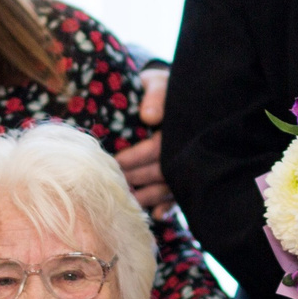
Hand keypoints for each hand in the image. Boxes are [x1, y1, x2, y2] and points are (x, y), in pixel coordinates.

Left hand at [116, 67, 172, 210]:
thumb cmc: (160, 88)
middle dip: (135, 180)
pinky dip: (169, 209)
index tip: (115, 163)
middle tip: (112, 186)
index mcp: (178, 129)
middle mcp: (184, 151)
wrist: (172, 91)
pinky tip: (156, 216)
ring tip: (127, 202)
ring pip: (166, 188)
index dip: (136, 158)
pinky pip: (179, 198)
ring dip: (147, 197)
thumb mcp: (158, 83)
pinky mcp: (183, 177)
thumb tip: (149, 116)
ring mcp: (185, 166)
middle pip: (159, 173)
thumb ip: (155, 95)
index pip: (156, 149)